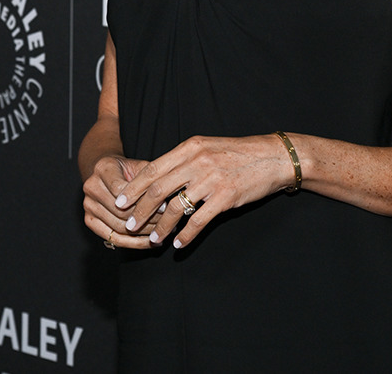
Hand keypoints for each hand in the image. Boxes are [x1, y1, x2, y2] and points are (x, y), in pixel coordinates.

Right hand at [82, 155, 164, 248]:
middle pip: (120, 211)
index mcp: (104, 168)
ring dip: (143, 233)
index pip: (121, 190)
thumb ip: (150, 178)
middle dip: (146, 219)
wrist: (108, 172)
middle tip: (167, 223)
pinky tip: (151, 242)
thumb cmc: (129, 169)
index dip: (143, 201)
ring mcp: (88, 205)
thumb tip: (166, 196)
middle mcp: (92, 187)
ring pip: (118, 227)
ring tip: (162, 232)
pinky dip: (134, 243)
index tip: (164, 208)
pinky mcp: (90, 221)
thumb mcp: (140, 166)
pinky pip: (113, 238)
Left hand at [114, 135, 291, 248]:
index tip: (119, 202)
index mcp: (190, 147)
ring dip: (161, 227)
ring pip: (176, 208)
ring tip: (154, 240)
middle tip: (129, 225)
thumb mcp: (207, 147)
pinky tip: (179, 244)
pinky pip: (199, 221)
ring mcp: (212, 179)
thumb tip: (158, 180)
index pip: (153, 169)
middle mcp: (198, 161)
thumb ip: (184, 160)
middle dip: (140, 210)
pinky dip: (186, 235)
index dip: (133, 188)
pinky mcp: (226, 196)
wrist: (272, 156)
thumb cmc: (238, 153)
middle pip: (159, 189)